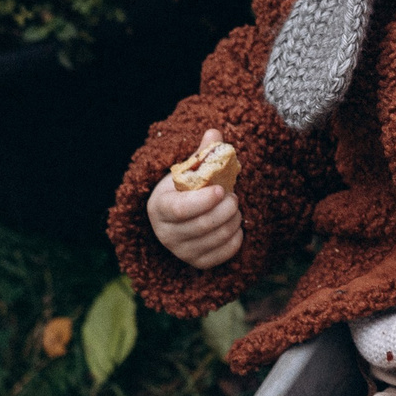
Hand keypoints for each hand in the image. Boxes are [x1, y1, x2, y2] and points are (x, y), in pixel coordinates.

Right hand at [147, 129, 242, 268]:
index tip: (222, 189)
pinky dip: (236, 238)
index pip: (181, 210)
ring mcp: (181, 251)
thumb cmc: (186, 189)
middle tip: (235, 197)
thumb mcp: (189, 170)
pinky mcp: (198, 262)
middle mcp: (166, 233)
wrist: (181, 216)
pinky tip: (236, 226)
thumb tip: (214, 132)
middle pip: (203, 225)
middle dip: (226, 209)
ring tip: (235, 209)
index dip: (205, 200)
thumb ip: (202, 153)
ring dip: (233, 221)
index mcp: (159, 207)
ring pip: (216, 238)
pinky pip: (223, 254)